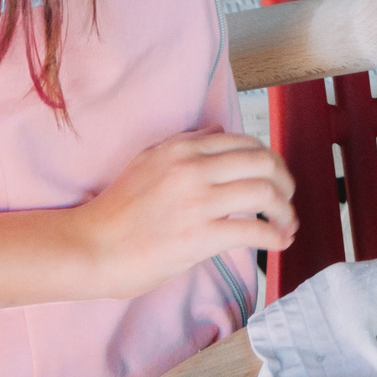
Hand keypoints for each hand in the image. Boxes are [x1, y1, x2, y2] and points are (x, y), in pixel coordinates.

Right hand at [68, 132, 295, 298]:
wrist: (90, 246)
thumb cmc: (117, 210)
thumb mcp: (147, 160)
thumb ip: (185, 144)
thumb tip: (218, 130)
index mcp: (181, 148)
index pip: (245, 142)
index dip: (270, 160)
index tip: (275, 177)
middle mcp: (192, 168)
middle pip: (264, 162)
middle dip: (285, 181)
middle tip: (287, 199)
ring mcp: (197, 201)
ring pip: (265, 193)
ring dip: (285, 211)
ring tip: (286, 224)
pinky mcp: (200, 235)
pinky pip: (254, 230)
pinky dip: (276, 236)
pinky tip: (279, 243)